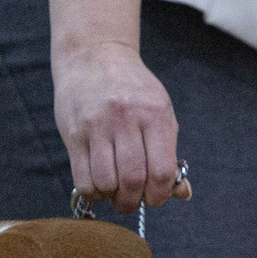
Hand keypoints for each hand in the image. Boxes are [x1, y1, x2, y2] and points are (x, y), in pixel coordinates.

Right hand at [53, 37, 184, 212]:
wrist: (94, 56)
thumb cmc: (133, 90)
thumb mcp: (160, 112)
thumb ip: (170, 154)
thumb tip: (183, 194)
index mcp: (155, 113)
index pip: (162, 171)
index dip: (160, 195)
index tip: (154, 197)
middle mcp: (126, 118)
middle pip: (133, 180)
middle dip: (134, 201)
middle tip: (132, 200)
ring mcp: (97, 126)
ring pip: (106, 182)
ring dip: (112, 197)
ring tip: (115, 191)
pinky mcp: (73, 133)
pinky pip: (82, 178)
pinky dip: (93, 192)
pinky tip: (99, 185)